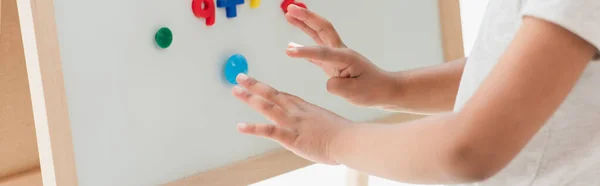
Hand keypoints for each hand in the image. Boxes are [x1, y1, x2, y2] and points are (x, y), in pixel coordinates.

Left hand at [232, 73, 352, 164]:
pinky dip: (253, 128)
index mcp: (306, 109)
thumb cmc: (345, 136)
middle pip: (272, 95)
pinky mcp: (292, 137)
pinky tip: (240, 126)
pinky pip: (268, 131)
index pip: (284, 96)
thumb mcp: (329, 125)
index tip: (258, 84)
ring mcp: (293, 123)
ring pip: (268, 107)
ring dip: (250, 98)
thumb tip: (316, 131)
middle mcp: (297, 112)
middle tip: (240, 77)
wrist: (350, 140)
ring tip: (235, 90)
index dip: (269, 90)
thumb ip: (318, 126)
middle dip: (255, 85)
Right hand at [285, 5, 399, 107]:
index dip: (305, 52)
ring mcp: (337, 56)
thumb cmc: (373, 90)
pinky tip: (292, 45)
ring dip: (304, 24)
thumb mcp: (355, 93)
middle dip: (306, 17)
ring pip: (318, 35)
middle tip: (289, 9)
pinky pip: (317, 51)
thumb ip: (337, 86)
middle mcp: (341, 52)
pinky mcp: (334, 63)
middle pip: (322, 28)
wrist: (385, 89)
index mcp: (346, 58)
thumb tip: (327, 81)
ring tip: (288, 15)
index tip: (289, 51)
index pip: (322, 53)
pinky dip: (304, 45)